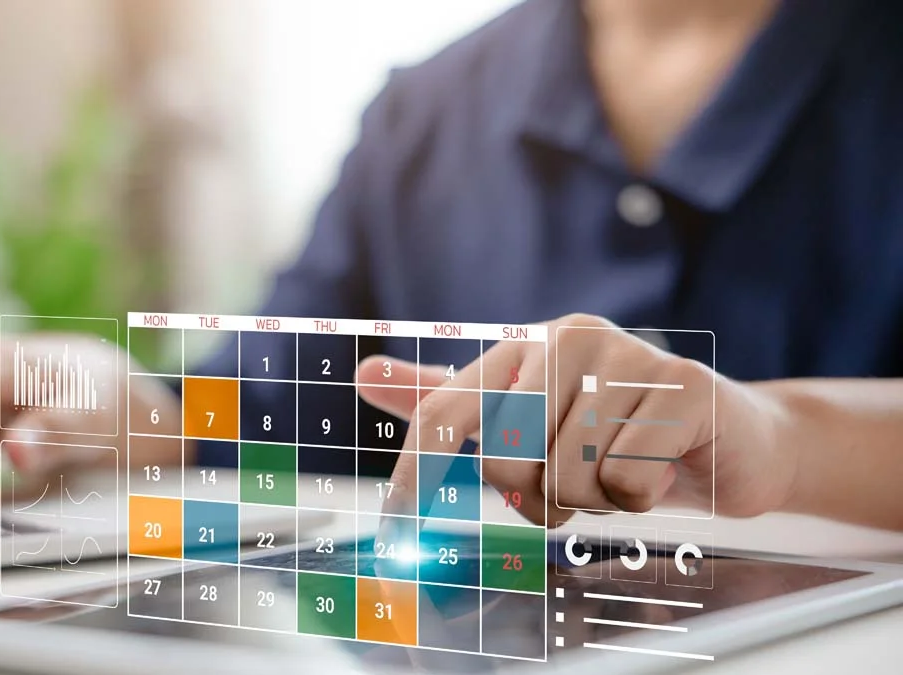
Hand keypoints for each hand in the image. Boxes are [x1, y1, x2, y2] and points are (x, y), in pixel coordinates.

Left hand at [358, 314, 794, 525]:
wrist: (730, 437)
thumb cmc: (618, 433)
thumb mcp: (527, 418)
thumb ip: (451, 400)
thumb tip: (366, 374)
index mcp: (526, 345)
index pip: (445, 411)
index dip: (414, 472)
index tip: (393, 526)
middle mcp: (572, 337)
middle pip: (505, 459)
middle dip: (537, 498)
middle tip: (573, 486)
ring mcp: (630, 356)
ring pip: (565, 477)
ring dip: (590, 501)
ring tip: (619, 473)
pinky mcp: (682, 387)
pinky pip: (625, 481)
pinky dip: (637, 498)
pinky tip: (659, 471)